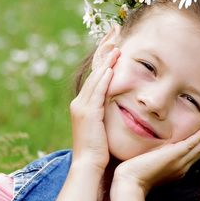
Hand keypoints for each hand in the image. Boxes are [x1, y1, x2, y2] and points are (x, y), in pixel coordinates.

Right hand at [70, 47, 119, 171]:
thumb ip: (108, 114)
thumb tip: (120, 107)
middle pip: (94, 71)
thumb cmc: (99, 151)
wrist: (88, 166)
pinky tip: (111, 67)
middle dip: (104, 52)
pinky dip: (103, 78)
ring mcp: (82, 107)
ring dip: (106, 61)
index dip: (104, 58)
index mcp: (84, 105)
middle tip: (113, 34)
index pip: (95, 76)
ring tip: (115, 46)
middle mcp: (80, 102)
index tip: (113, 43)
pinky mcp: (88, 113)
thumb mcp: (103, 128)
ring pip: (96, 78)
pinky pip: (97, 92)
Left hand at [111, 117, 199, 194]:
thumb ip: (161, 156)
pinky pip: (191, 145)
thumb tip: (162, 150)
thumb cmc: (137, 174)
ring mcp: (180, 162)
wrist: (130, 184)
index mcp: (181, 167)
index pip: (199, 150)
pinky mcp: (174, 158)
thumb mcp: (154, 162)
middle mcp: (184, 165)